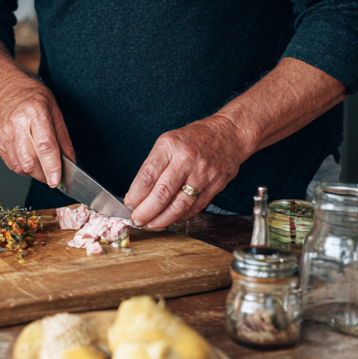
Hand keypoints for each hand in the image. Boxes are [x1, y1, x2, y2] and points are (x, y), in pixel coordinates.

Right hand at [0, 71, 75, 187]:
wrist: (6, 88)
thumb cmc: (32, 96)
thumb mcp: (55, 110)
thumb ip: (63, 138)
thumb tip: (70, 161)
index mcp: (36, 112)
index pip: (45, 146)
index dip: (52, 167)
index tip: (57, 181)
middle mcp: (18, 123)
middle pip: (30, 160)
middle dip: (44, 174)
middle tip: (52, 175)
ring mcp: (5, 133)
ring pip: (20, 166)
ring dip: (34, 173)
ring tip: (41, 164)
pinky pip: (11, 163)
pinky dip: (23, 168)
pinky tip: (29, 159)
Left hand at [123, 113, 249, 228]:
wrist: (229, 133)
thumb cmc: (194, 138)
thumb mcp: (168, 142)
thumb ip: (154, 165)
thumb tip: (137, 193)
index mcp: (170, 145)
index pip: (148, 175)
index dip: (136, 195)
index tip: (129, 205)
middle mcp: (186, 159)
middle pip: (162, 192)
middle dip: (146, 211)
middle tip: (137, 220)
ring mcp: (203, 174)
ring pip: (179, 205)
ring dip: (162, 219)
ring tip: (151, 225)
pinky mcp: (215, 185)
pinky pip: (195, 208)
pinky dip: (180, 217)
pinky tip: (170, 219)